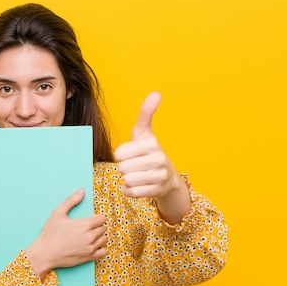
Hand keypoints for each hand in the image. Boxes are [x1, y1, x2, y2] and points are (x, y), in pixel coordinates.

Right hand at [25, 189, 106, 278]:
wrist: (45, 253)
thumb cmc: (50, 233)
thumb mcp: (58, 213)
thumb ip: (71, 201)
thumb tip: (81, 191)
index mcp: (85, 224)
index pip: (102, 218)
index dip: (97, 217)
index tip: (92, 218)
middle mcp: (90, 236)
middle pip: (103, 228)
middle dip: (98, 226)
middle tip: (89, 226)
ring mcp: (90, 248)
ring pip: (104, 239)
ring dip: (100, 236)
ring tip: (90, 235)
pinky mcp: (89, 257)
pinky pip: (103, 252)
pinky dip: (101, 248)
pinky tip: (93, 245)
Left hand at [114, 92, 190, 223]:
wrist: (167, 177)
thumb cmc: (148, 152)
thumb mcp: (144, 133)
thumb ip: (146, 114)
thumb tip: (156, 93)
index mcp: (152, 143)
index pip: (119, 153)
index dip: (120, 155)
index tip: (131, 154)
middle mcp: (158, 159)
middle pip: (122, 167)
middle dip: (124, 168)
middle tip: (135, 166)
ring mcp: (159, 176)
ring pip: (127, 180)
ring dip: (127, 179)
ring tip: (137, 174)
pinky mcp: (156, 191)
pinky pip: (131, 192)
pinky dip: (129, 190)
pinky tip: (138, 185)